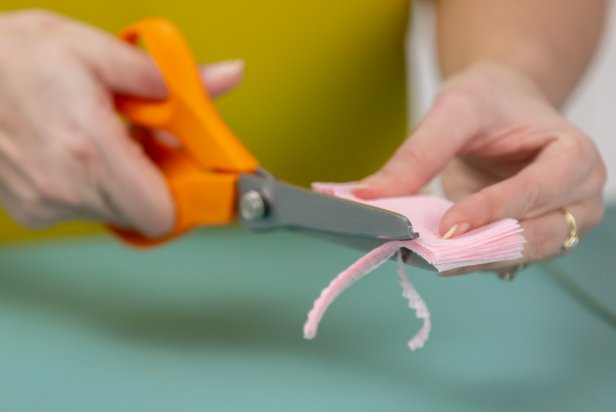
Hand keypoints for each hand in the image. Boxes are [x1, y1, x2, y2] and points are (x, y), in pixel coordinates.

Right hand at [0, 10, 243, 236]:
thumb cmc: (13, 58)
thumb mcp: (95, 49)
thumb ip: (169, 76)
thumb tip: (224, 77)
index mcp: (89, 147)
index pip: (161, 212)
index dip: (187, 195)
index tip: (194, 172)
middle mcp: (66, 187)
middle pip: (145, 214)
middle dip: (160, 182)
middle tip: (151, 142)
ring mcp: (46, 204)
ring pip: (118, 213)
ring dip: (128, 182)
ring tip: (108, 139)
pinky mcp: (33, 211)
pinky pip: (87, 210)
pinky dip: (97, 187)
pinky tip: (82, 152)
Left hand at [354, 63, 605, 272]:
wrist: (502, 105)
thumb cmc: (491, 100)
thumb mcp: (453, 111)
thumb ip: (418, 154)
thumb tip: (368, 195)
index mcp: (574, 155)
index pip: (538, 190)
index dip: (493, 209)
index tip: (448, 226)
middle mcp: (578, 197)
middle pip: (538, 236)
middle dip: (484, 246)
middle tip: (432, 253)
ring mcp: (558, 224)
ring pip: (520, 256)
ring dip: (475, 260)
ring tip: (428, 257)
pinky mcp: (529, 239)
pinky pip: (502, 257)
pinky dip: (471, 259)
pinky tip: (438, 256)